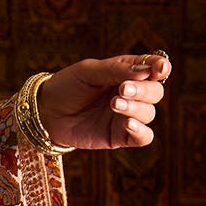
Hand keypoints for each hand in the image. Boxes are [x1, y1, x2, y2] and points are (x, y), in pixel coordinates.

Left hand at [36, 52, 170, 149]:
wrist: (45, 112)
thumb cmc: (67, 86)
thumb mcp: (88, 71)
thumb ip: (116, 70)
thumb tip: (146, 70)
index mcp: (128, 72)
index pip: (155, 68)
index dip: (160, 68)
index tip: (158, 69)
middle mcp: (132, 94)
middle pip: (155, 92)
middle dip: (143, 90)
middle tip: (122, 89)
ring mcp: (126, 116)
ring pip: (149, 113)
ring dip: (136, 108)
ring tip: (114, 104)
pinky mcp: (119, 136)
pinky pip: (143, 137)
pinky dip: (141, 131)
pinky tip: (128, 123)